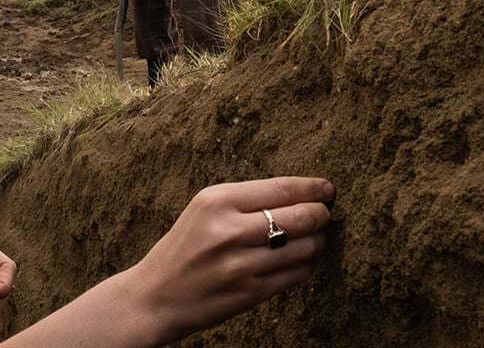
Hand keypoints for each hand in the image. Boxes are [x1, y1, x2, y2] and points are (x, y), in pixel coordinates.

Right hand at [126, 177, 333, 343]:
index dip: (312, 187)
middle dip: (321, 214)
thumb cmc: (184, 247)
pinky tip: (302, 259)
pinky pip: (297, 274)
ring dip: (318, 241)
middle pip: (300, 216)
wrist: (156, 296)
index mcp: (216, 201)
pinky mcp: (250, 293)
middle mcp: (229, 231)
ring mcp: (241, 265)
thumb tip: (301, 194)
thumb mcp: (204, 211)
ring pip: (305, 247)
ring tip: (313, 238)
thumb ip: (246, 200)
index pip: (281, 188)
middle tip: (323, 214)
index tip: (327, 189)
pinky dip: (308, 264)